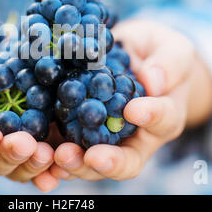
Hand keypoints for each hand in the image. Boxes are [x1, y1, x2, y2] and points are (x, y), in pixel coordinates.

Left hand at [51, 19, 211, 180]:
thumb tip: (152, 81)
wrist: (131, 55)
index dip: (150, 117)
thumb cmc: (157, 52)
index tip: (133, 109)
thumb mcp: (172, 49)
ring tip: (60, 155)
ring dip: (76, 163)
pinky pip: (66, 145)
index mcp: (163, 115)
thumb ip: (169, 63)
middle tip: (90, 156)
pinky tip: (39, 150)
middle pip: (125, 160)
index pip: (163, 120)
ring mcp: (104, 136)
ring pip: (92, 161)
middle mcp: (134, 135)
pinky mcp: (76, 128)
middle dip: (106, 161)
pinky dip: (53, 153)